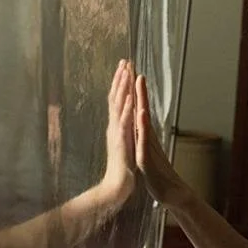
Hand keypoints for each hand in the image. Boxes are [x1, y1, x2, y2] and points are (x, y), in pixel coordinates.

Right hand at [100, 60, 136, 206]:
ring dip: (123, 90)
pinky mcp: (122, 144)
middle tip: (125, 61)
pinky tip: (131, 99)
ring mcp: (118, 134)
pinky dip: (127, 110)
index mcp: (119, 126)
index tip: (126, 66)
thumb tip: (128, 118)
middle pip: (117, 98)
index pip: (119, 100)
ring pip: (120, 107)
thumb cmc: (124, 168)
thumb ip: (126, 130)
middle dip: (121, 79)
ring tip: (126, 72)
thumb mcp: (126, 144)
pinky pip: (125, 124)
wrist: (118, 187)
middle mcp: (116, 127)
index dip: (122, 83)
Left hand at [133, 74, 191, 206]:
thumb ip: (144, 137)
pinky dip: (142, 127)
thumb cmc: (158, 173)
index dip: (134, 92)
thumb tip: (141, 124)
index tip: (129, 72)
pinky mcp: (148, 157)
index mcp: (145, 134)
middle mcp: (148, 136)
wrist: (171, 193)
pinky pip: (144, 139)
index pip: (139, 109)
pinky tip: (141, 115)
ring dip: (141, 100)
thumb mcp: (147, 150)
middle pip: (142, 108)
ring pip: (144, 119)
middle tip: (134, 67)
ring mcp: (149, 145)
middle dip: (138, 88)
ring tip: (139, 82)